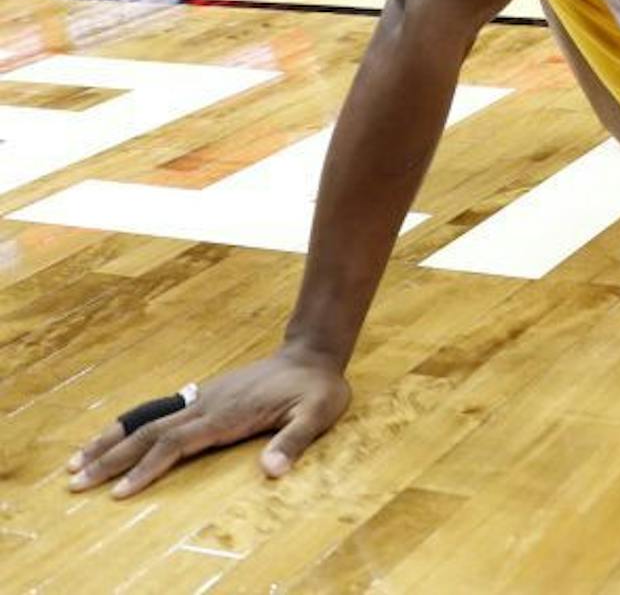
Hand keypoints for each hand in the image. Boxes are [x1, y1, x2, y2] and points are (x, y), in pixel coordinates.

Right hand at [68, 348, 349, 498]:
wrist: (312, 355)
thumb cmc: (316, 390)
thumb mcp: (317, 415)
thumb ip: (294, 442)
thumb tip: (272, 471)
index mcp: (226, 415)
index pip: (175, 444)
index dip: (145, 468)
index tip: (118, 492)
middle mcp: (205, 405)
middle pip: (148, 433)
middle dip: (110, 458)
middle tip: (74, 482)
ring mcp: (201, 398)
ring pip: (145, 420)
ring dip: (109, 441)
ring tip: (75, 462)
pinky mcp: (203, 396)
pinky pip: (156, 412)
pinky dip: (128, 426)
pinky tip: (111, 437)